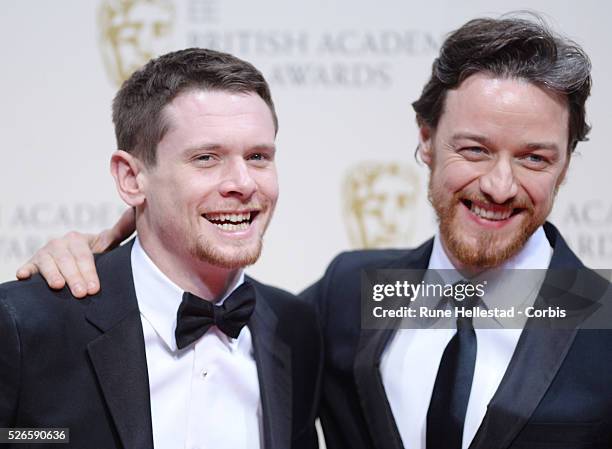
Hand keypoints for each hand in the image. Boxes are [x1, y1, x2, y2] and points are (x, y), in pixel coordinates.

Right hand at [15, 208, 135, 297]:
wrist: (71, 263)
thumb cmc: (92, 256)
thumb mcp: (105, 244)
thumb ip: (119, 231)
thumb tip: (134, 211)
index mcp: (78, 240)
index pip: (84, 256)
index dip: (89, 272)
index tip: (95, 288)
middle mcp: (60, 244)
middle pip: (67, 261)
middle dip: (75, 277)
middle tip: (81, 293)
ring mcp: (45, 254)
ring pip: (48, 264)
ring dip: (52, 274)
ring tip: (58, 286)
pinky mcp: (32, 264)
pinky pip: (28, 266)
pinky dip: (26, 270)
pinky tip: (24, 275)